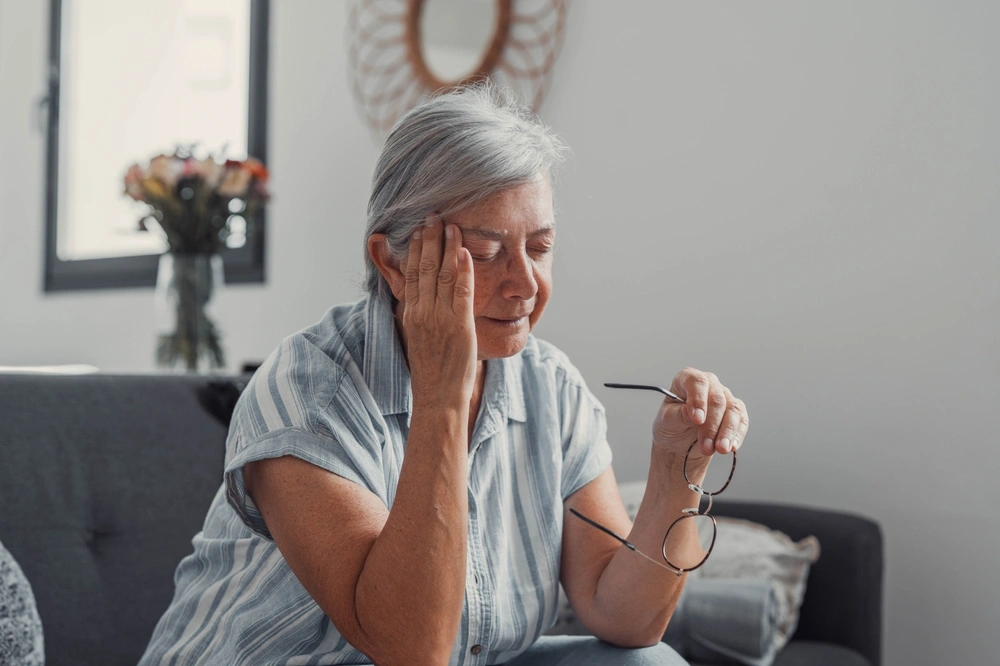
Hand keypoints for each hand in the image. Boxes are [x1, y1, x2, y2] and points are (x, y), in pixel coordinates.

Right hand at [400, 214, 477, 407]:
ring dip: (447, 246)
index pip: (411, 273)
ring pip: (442, 274)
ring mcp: (440, 318)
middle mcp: (422, 312)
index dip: (415, 249)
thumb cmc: (432, 371)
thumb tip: (421, 298)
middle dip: (430, 238)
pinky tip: (465, 252)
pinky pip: (462, 292)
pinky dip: (463, 270)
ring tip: (452, 225)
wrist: (437, 396)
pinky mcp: (459, 326)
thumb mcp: (418, 338)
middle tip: (435, 216)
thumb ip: (420, 314)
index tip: (419, 230)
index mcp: (411, 314)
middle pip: (424, 267)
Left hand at [651, 368, 748, 458]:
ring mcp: (724, 397)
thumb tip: (691, 412)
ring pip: (733, 410)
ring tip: (719, 449)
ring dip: (727, 432)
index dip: (698, 400)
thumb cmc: (672, 426)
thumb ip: (678, 415)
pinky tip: (731, 447)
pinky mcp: (736, 413)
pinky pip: (742, 421)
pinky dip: (737, 435)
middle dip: (712, 425)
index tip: (697, 419)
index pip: (697, 382)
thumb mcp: (667, 421)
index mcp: (687, 379)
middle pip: (717, 399)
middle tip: (706, 445)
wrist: (681, 443)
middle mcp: (708, 385)